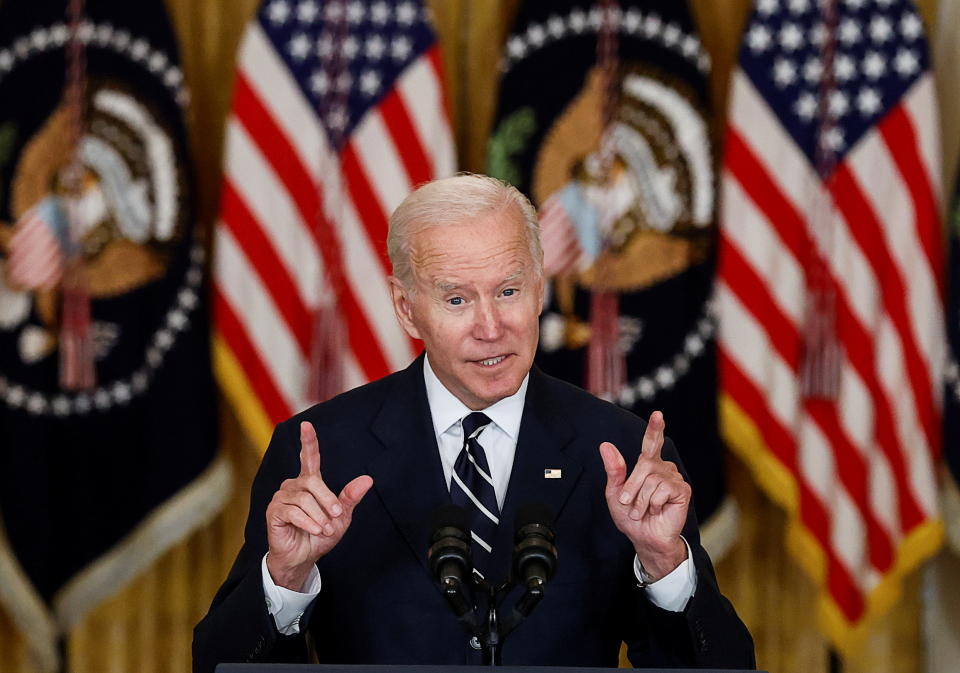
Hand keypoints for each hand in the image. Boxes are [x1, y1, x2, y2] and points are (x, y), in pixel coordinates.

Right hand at [265, 422, 372, 589]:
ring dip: (319, 517)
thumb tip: (368, 479)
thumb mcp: (341, 517)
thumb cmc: (321, 536)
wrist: (304, 558)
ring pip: (304, 499)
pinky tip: (315, 531)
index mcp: (309, 483)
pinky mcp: (274, 511)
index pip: (309, 457)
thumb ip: (350, 497)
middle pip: (312, 482)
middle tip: (336, 518)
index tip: (306, 425)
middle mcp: (293, 485)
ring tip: (325, 529)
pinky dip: (309, 523)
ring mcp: (281, 497)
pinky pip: (293, 512)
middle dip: (328, 500)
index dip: (309, 441)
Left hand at [599, 411, 690, 580]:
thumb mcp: (616, 493)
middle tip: (629, 504)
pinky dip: (653, 503)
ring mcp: (674, 478)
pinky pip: (662, 489)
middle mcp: (663, 468)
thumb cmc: (631, 517)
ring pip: (651, 479)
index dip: (655, 428)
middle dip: (631, 487)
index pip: (652, 443)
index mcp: (648, 466)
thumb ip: (613, 470)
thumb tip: (605, 445)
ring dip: (641, 500)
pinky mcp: (682, 490)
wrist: (644, 538)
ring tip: (643, 511)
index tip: (658, 415)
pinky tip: (657, 510)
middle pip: (644, 464)